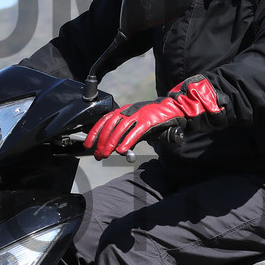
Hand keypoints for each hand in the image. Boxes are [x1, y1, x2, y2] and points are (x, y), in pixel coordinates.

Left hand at [85, 75, 225, 158]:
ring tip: (106, 154)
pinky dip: (127, 140)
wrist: (177, 109)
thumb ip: (129, 134)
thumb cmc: (158, 119)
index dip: (95, 132)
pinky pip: (136, 131)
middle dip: (101, 141)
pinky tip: (122, 150)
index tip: (88, 144)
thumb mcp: (140, 125)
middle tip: (97, 154)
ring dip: (111, 142)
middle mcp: (130, 110)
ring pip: (120, 128)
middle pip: (110, 125)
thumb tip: (119, 148)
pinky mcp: (150, 120)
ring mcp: (140, 114)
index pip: (106, 120)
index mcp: (126, 110)